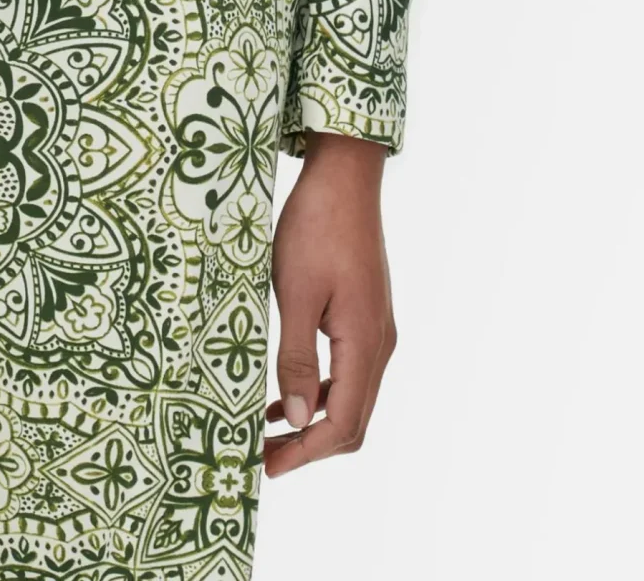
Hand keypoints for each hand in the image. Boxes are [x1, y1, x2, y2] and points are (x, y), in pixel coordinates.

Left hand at [264, 131, 396, 476]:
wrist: (344, 177)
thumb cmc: (315, 227)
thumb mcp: (296, 292)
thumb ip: (296, 357)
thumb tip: (298, 419)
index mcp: (365, 343)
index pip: (343, 423)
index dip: (306, 452)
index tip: (268, 466)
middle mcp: (379, 344)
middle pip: (352, 420)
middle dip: (310, 446)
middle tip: (264, 458)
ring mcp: (375, 331)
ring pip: (350, 398)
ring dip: (313, 421)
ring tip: (268, 434)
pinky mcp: (365, 316)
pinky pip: (346, 372)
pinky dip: (319, 392)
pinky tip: (286, 395)